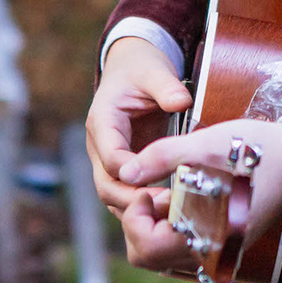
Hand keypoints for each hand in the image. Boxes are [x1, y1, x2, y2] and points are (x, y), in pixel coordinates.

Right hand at [85, 36, 191, 214]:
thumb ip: (167, 87)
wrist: (131, 68)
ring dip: (138, 209)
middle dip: (133, 200)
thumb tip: (182, 102)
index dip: (133, 172)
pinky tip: (168, 210)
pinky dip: (143, 206)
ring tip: (171, 214)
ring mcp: (108, 160)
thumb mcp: (154, 72)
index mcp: (102, 120)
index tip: (162, 178)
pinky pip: (126, 195)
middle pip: (106, 185)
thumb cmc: (141, 69)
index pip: (111, 157)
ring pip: (113, 196)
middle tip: (167, 207)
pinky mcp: (122, 168)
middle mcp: (99, 145)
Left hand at [118, 117, 281, 269]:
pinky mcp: (226, 243)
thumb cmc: (254, 150)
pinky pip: (186, 247)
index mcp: (206, 235)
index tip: (146, 188)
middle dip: (141, 224)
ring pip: (166, 254)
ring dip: (157, 225)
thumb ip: (160, 158)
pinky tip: (186, 196)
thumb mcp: (203, 145)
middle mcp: (213, 253)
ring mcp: (220, 251)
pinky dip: (175, 227)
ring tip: (170, 190)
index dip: (135, 217)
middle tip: (154, 191)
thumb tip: (125, 173)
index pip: (147, 249)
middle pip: (150, 257)